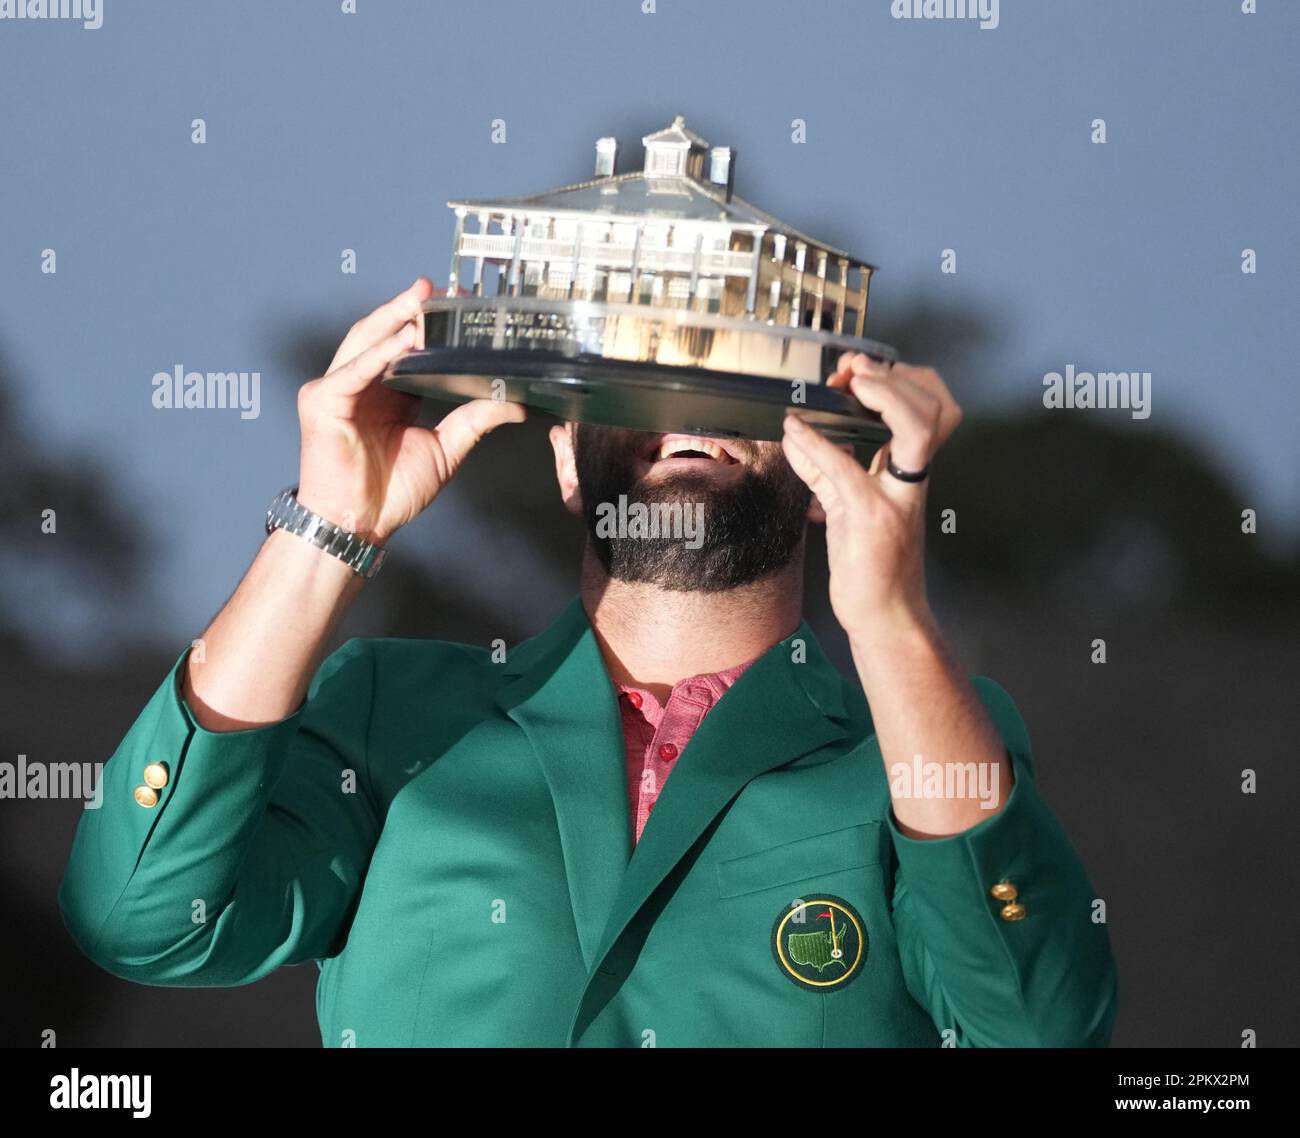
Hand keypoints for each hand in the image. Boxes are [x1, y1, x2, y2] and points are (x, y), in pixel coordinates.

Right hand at [295, 277, 524, 543]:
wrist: (359, 524)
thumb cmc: (390, 492)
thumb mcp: (445, 449)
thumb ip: (474, 421)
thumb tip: (513, 404)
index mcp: (388, 393)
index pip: (408, 347)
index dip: (431, 325)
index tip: (460, 306)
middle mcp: (362, 384)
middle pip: (385, 335)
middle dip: (410, 309)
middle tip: (441, 290)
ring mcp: (338, 390)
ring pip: (366, 342)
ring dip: (393, 319)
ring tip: (421, 301)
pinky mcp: (323, 402)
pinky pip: (352, 371)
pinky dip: (377, 354)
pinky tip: (401, 340)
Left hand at [781, 353, 961, 641]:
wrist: (886, 619)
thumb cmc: (872, 568)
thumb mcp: (848, 508)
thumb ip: (826, 470)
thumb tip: (796, 434)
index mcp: (909, 475)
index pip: (933, 410)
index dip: (904, 380)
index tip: (864, 370)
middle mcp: (910, 482)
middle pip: (936, 409)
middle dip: (897, 377)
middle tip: (854, 371)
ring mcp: (895, 498)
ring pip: (916, 429)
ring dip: (884, 394)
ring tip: (846, 384)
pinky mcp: (869, 518)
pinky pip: (845, 468)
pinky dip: (814, 442)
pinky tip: (792, 430)